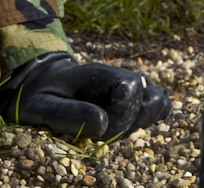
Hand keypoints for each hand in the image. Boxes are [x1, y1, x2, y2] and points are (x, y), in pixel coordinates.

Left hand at [0, 52, 169, 140]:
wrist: (49, 84)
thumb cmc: (43, 96)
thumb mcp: (42, 106)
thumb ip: (69, 114)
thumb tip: (102, 125)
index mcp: (105, 74)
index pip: (132, 92)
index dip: (117, 117)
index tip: (96, 127)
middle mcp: (126, 76)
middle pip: (150, 101)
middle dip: (127, 123)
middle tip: (100, 128)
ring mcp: (136, 85)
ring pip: (158, 104)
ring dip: (138, 123)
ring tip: (110, 125)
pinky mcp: (140, 96)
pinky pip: (160, 107)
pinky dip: (147, 120)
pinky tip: (122, 124)